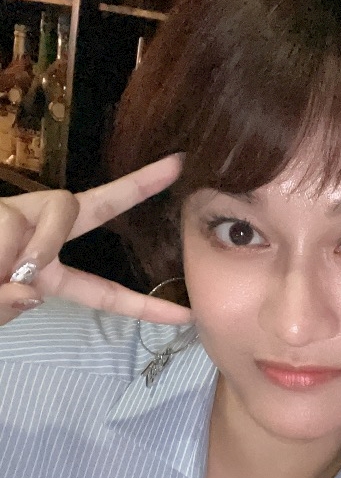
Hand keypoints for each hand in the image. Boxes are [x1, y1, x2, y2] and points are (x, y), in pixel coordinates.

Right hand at [0, 154, 191, 325]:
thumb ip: (8, 306)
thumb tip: (30, 290)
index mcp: (52, 276)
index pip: (108, 294)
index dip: (146, 306)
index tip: (186, 313)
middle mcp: (45, 239)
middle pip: (101, 208)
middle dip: (140, 185)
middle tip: (178, 163)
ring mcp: (27, 216)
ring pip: (64, 210)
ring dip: (43, 244)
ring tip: (12, 271)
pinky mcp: (7, 206)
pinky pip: (26, 219)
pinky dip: (17, 244)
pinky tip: (3, 257)